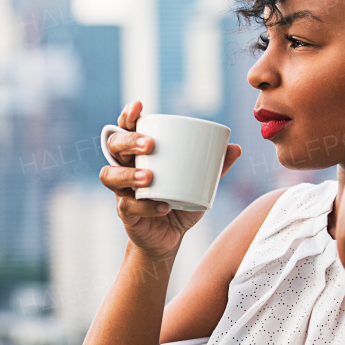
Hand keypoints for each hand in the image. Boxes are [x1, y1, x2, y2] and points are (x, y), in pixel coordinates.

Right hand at [99, 100, 242, 258]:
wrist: (169, 238)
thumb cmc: (180, 202)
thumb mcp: (200, 183)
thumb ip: (216, 166)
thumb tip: (235, 147)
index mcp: (140, 153)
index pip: (127, 127)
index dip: (128, 115)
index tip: (138, 107)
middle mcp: (126, 167)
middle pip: (114, 145)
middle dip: (128, 141)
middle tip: (150, 145)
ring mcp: (123, 190)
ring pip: (109, 175)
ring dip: (128, 174)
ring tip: (150, 178)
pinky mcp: (125, 212)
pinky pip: (126, 205)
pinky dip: (146, 206)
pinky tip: (163, 206)